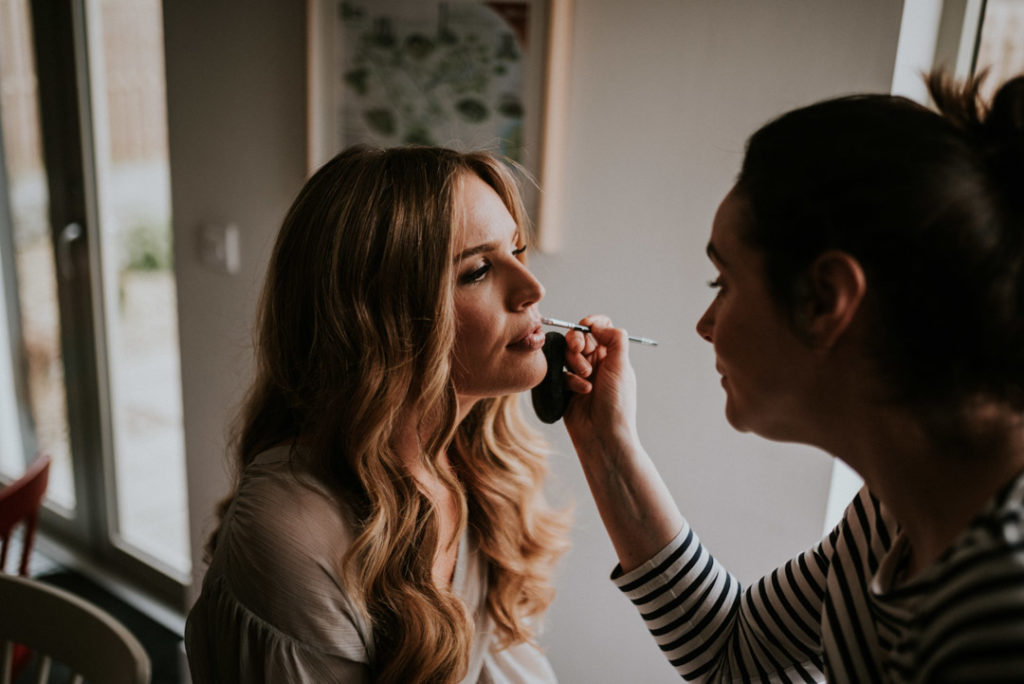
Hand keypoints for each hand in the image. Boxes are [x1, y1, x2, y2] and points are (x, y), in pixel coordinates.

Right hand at [562, 315, 639, 453]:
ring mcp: (581, 375)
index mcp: (612, 355)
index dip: (591, 324)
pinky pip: (560, 373)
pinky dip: (570, 381)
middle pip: (579, 337)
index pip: (600, 327)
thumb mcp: (621, 367)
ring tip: (586, 379)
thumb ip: (614, 339)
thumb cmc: (617, 404)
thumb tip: (598, 325)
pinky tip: (581, 392)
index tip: (586, 327)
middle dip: (577, 342)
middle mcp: (597, 362)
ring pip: (567, 354)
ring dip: (575, 363)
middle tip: (580, 351)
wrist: (603, 435)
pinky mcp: (566, 388)